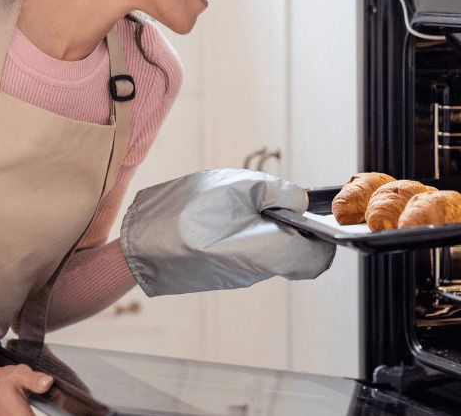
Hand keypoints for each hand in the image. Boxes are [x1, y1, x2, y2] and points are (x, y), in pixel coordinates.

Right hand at [120, 168, 335, 296]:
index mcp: (270, 252)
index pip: (318, 257)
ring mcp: (240, 273)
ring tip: (244, 199)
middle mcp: (260, 269)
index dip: (324, 233)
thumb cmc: (184, 214)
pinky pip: (251, 249)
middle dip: (296, 224)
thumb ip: (276, 192)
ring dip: (270, 223)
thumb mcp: (235, 187)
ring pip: (273, 249)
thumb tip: (301, 201)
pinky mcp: (223, 269)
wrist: (137, 248)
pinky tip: (227, 211)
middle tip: (275, 197)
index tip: (315, 210)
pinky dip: (249, 230)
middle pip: (297, 252)